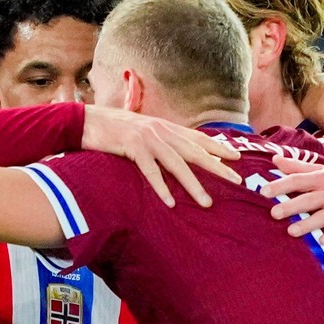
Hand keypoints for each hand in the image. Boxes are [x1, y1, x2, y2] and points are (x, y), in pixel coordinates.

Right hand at [82, 106, 241, 207]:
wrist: (86, 121)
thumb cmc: (112, 128)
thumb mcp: (141, 129)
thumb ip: (159, 138)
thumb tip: (174, 151)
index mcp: (165, 126)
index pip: (197, 138)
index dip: (218, 148)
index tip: (237, 158)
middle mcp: (161, 131)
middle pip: (195, 152)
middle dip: (217, 167)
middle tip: (237, 180)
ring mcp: (148, 139)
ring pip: (177, 165)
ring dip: (193, 185)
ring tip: (206, 202)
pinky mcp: (132, 148)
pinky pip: (151, 171)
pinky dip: (161, 187)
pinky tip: (171, 202)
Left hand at [263, 155, 323, 245]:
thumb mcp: (322, 171)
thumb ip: (298, 167)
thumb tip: (274, 158)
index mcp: (323, 178)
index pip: (299, 180)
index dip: (281, 185)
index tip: (263, 191)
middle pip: (309, 199)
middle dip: (291, 206)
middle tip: (273, 213)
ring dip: (309, 224)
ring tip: (291, 231)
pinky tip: (323, 242)